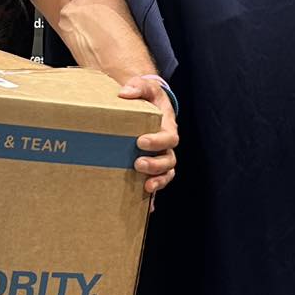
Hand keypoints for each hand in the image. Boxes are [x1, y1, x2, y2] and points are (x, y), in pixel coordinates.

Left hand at [118, 76, 177, 196]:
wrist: (147, 106)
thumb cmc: (147, 97)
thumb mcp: (145, 87)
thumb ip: (138, 86)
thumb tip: (124, 93)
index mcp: (167, 127)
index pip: (169, 137)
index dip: (157, 141)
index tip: (141, 141)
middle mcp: (167, 146)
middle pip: (169, 160)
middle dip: (155, 165)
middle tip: (138, 163)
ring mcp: (160, 158)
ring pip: (166, 174)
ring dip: (158, 182)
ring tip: (146, 186)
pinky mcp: (151, 168)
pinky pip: (156, 183)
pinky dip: (153, 197)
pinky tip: (147, 207)